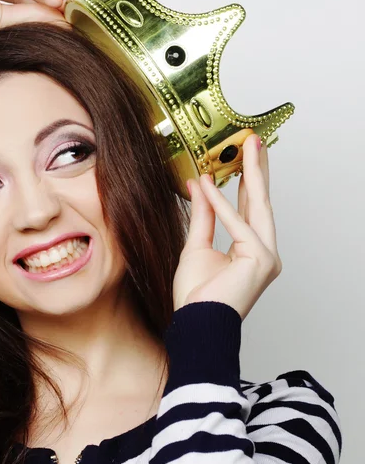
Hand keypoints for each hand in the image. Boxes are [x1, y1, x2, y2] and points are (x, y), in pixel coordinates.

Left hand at [172, 134, 282, 320]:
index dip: (246, 181)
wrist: (195, 322)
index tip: (243, 157)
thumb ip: (202, 215)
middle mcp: (264, 251)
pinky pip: (238, 225)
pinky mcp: (261, 259)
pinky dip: (221, 204)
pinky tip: (209, 184)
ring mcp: (267, 256)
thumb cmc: (197, 294)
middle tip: (253, 141)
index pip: (249, 209)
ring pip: (258, 206)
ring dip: (252, 174)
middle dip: (257, 170)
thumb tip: (198, 184)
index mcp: (251, 249)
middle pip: (260, 203)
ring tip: (248, 147)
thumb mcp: (196, 245)